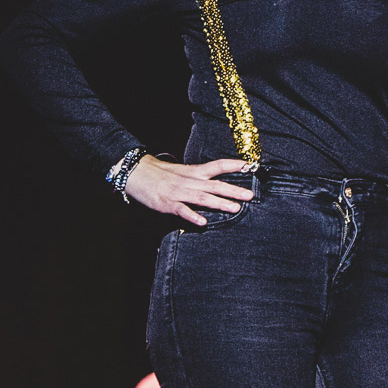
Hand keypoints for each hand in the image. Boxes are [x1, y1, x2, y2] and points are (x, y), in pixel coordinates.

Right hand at [124, 156, 255, 225]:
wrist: (137, 173)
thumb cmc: (162, 174)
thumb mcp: (183, 172)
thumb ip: (199, 179)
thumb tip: (217, 186)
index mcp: (194, 172)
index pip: (217, 166)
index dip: (233, 165)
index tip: (250, 165)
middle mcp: (190, 181)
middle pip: (215, 184)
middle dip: (234, 190)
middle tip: (250, 195)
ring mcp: (179, 192)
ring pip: (202, 197)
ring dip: (219, 203)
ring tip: (235, 208)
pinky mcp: (167, 204)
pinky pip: (182, 210)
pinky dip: (192, 216)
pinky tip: (203, 222)